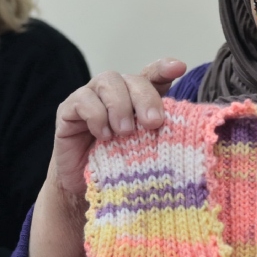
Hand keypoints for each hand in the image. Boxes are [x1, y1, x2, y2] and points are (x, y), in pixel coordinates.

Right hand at [49, 58, 186, 197]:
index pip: (152, 75)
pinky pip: (83, 100)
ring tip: (125, 132)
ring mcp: (91, 98)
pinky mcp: (69, 110)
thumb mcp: (146, 150)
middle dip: (145, 98)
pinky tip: (103, 134)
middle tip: (153, 122)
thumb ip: (161, 133)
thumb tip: (187, 127)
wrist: (86, 189)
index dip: (164, 68)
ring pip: (107, 82)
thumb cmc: (120, 168)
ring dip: (120, 105)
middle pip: (132, 79)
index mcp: (137, 99)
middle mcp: (115, 93)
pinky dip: (96, 115)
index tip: (178, 68)